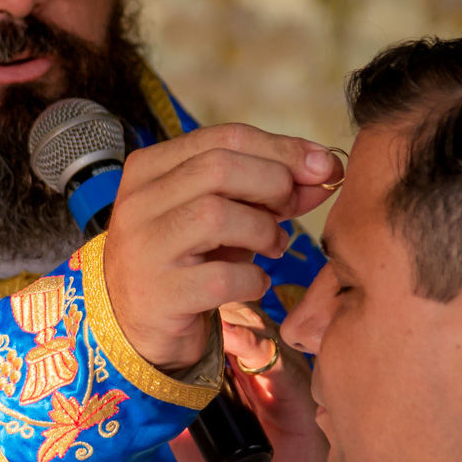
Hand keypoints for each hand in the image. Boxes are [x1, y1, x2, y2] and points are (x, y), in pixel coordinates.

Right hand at [103, 124, 341, 371]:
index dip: (283, 148)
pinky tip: (255, 282)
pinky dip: (252, 279)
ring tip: (274, 246)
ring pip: (216, 215)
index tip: (323, 165)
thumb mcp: (223, 214)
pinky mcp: (158, 295)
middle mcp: (138, 202)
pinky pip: (221, 277)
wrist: (137, 323)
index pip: (223, 138)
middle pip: (219, 167)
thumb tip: (325, 170)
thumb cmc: (188, 258)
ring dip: (263, 231)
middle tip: (290, 210)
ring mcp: (143, 249)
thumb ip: (268, 189)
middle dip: (273, 184)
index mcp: (150, 167)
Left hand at [171, 304, 332, 461]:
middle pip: (239, 317)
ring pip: (258, 329)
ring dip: (231, 318)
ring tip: (205, 310)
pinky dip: (255, 346)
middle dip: (214, 303)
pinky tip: (234, 339)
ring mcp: (280, 375)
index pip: (219, 327)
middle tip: (188, 296)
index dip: (198, 313)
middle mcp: (260, 366)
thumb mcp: (193, 444)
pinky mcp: (295, 392)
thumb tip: (137, 396)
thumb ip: (173, 416)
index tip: (171, 304)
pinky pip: (276, 360)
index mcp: (237, 372)